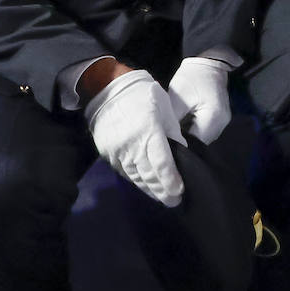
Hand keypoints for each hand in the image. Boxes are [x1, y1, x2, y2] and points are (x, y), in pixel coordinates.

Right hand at [86, 69, 186, 206]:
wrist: (108, 88)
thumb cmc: (144, 95)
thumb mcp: (166, 109)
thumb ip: (174, 133)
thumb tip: (182, 153)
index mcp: (149, 132)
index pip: (162, 163)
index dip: (171, 180)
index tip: (180, 192)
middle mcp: (131, 145)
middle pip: (148, 174)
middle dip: (161, 190)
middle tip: (173, 202)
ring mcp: (117, 150)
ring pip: (135, 176)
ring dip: (148, 188)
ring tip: (160, 197)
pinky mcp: (107, 152)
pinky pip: (123, 171)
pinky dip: (135, 179)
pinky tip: (144, 184)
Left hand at [167, 58, 231, 143]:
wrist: (208, 62)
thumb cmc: (192, 78)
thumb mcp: (177, 99)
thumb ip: (173, 122)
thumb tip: (167, 138)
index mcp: (213, 118)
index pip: (195, 143)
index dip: (180, 144)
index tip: (167, 142)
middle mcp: (221, 123)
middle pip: (200, 142)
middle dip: (185, 140)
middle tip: (169, 135)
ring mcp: (223, 121)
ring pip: (203, 137)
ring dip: (190, 134)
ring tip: (177, 127)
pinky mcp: (220, 117)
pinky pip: (206, 130)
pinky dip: (195, 128)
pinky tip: (186, 121)